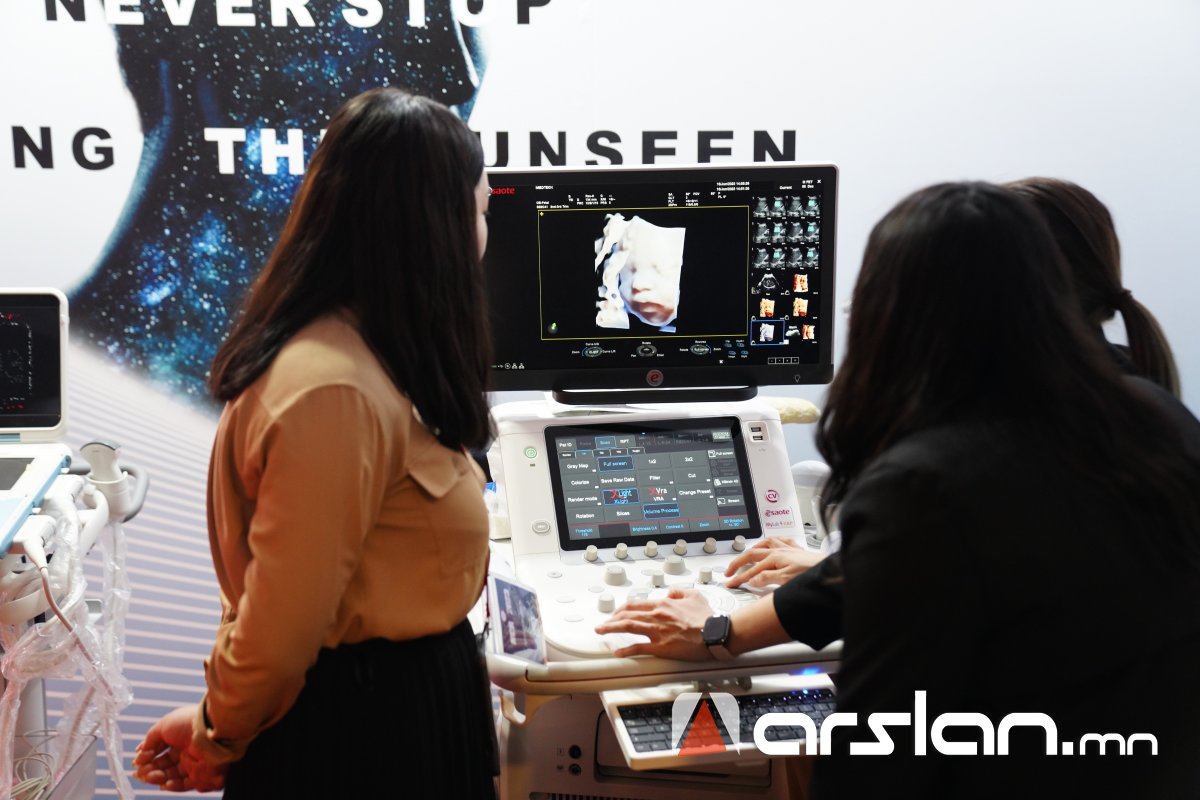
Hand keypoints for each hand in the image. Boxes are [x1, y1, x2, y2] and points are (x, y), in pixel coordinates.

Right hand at [133, 704, 226, 791]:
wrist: (212, 731)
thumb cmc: (189, 724)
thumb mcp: (164, 725)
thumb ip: (150, 739)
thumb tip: (140, 753)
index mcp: (180, 737)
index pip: (160, 750)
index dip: (147, 756)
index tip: (137, 761)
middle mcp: (188, 750)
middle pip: (164, 764)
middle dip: (149, 769)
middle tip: (140, 772)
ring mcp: (195, 764)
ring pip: (171, 776)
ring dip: (157, 777)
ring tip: (148, 776)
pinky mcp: (202, 776)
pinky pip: (185, 785)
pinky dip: (172, 786)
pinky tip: (163, 783)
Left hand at [594, 588, 713, 659]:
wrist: (715, 634)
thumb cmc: (707, 618)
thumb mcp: (694, 596)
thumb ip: (679, 591)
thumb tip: (671, 591)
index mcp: (663, 604)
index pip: (635, 604)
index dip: (621, 609)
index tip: (615, 613)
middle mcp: (657, 616)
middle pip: (627, 615)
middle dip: (611, 619)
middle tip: (602, 624)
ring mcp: (658, 631)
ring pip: (629, 627)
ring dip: (611, 629)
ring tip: (601, 631)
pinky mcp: (662, 647)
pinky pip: (640, 647)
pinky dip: (626, 649)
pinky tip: (618, 652)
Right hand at [725, 538, 822, 589]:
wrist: (829, 569)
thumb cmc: (811, 573)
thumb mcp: (786, 579)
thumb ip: (767, 578)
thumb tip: (752, 579)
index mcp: (775, 558)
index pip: (751, 570)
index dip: (739, 578)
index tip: (730, 584)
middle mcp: (779, 550)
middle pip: (753, 554)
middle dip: (738, 562)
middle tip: (729, 571)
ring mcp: (787, 548)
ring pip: (765, 543)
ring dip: (753, 549)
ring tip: (746, 555)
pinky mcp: (797, 550)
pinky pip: (781, 541)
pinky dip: (773, 542)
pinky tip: (773, 544)